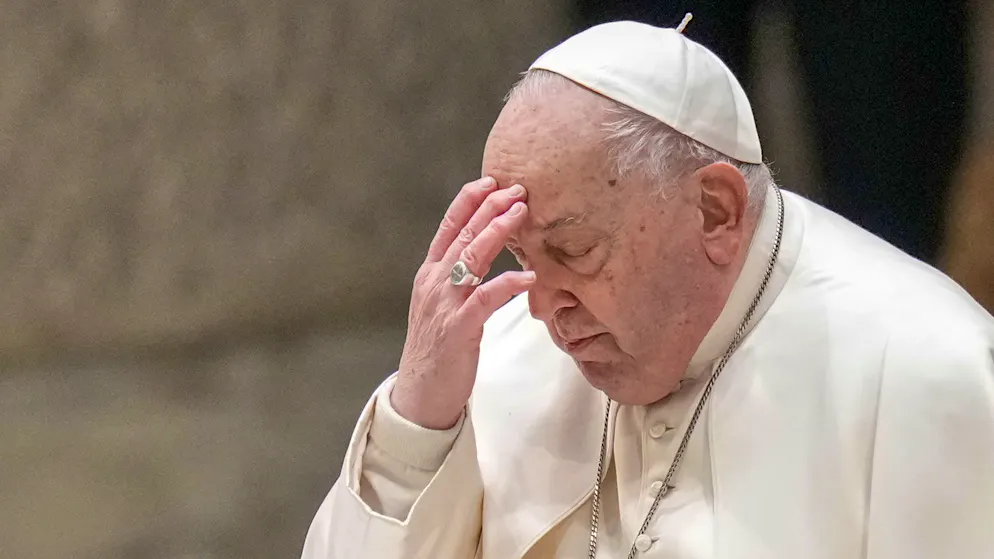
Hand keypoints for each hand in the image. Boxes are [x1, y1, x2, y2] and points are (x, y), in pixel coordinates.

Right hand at [392, 177, 532, 428]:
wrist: (421, 393)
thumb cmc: (439, 348)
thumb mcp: (444, 304)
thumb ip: (460, 276)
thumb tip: (485, 250)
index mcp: (430, 274)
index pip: (447, 227)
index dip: (468, 200)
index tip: (490, 180)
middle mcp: (433, 283)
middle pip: (462, 234)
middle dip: (489, 208)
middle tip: (516, 188)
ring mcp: (443, 304)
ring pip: (470, 258)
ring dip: (496, 232)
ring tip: (521, 214)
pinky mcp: (458, 329)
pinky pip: (485, 299)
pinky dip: (507, 284)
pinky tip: (528, 276)